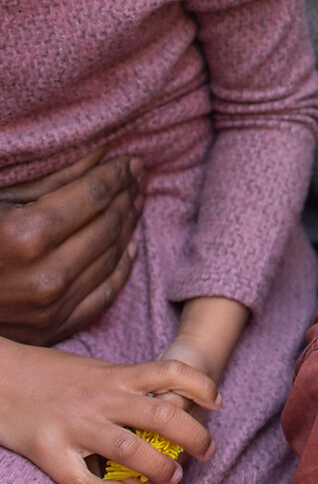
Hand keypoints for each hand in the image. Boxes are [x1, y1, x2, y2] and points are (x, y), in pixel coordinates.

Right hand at [0, 150, 142, 344]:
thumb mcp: (1, 199)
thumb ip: (55, 179)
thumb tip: (106, 154)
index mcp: (25, 235)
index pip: (95, 195)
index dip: (118, 174)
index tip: (132, 161)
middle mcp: (44, 275)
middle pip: (108, 225)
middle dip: (127, 195)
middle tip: (137, 177)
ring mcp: (50, 308)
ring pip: (112, 257)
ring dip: (129, 226)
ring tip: (135, 202)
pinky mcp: (52, 330)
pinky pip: (104, 295)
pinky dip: (121, 268)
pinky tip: (128, 247)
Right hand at [0, 339, 218, 483]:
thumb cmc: (47, 371)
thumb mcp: (94, 368)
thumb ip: (124, 381)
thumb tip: (160, 393)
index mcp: (115, 375)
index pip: (172, 373)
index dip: (202, 386)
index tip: (217, 402)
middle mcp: (101, 398)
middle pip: (164, 416)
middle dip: (194, 437)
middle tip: (208, 452)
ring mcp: (76, 425)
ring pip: (132, 451)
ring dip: (160, 470)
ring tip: (172, 479)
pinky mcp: (48, 450)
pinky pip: (83, 482)